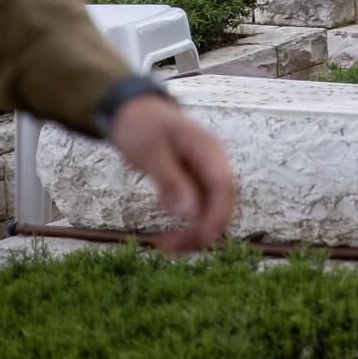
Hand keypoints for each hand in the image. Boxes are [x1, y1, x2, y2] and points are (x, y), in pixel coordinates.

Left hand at [110, 94, 235, 251]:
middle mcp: (213, 164)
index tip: (194, 239)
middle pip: (222, 205)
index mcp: (208, 150)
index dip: (215, 217)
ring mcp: (205, 174)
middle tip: (167, 248)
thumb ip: (170, 180)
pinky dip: (187, 226)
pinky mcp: (194, 183)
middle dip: (202, 232)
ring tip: (163, 246)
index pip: (224, 187)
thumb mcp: (149, 150)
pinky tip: (166, 235)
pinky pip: (199, 210)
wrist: (133, 110)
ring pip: (212, 212)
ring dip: (194, 233)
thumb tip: (189, 213)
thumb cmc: (140, 124)